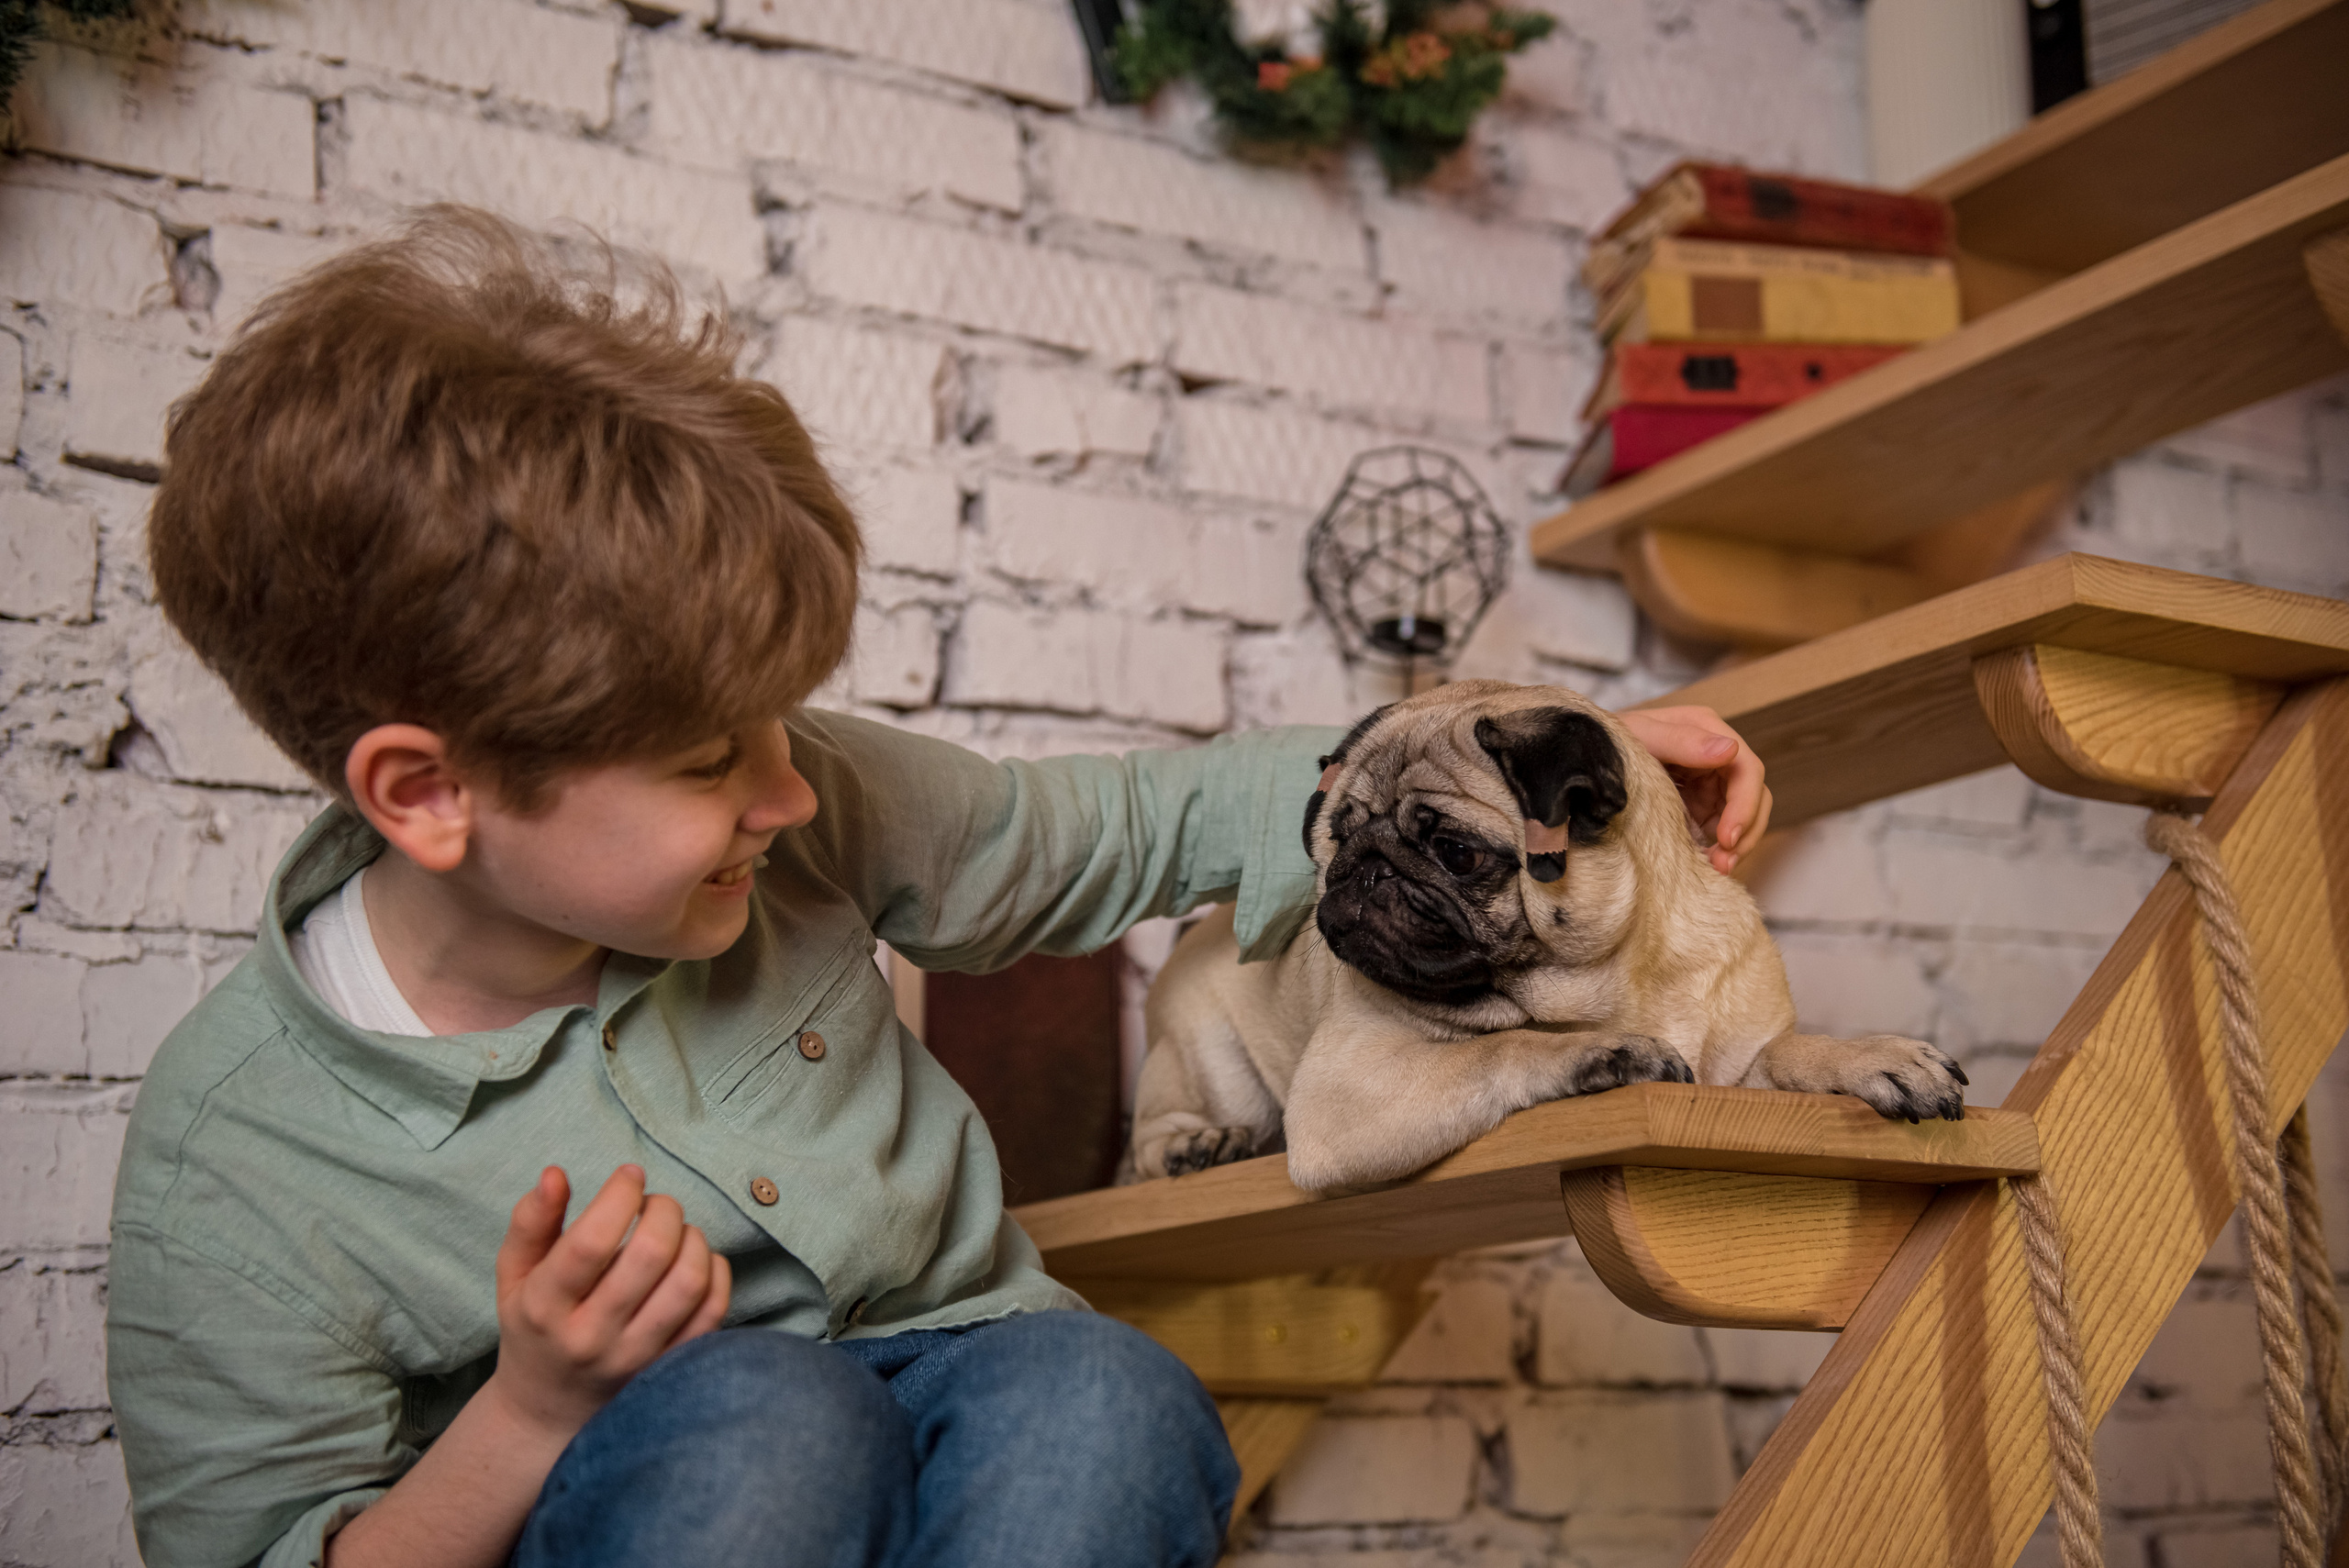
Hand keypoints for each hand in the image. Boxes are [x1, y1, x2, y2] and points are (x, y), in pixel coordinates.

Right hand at [483, 1165, 730, 1442]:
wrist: (548, 1410)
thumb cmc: (534, 1326)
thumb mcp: (515, 1274)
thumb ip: (531, 1222)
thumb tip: (556, 1174)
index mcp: (545, 1308)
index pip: (590, 1243)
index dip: (619, 1196)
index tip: (628, 1176)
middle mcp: (591, 1337)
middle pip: (650, 1256)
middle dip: (663, 1209)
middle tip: (654, 1203)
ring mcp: (635, 1358)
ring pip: (689, 1283)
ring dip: (693, 1238)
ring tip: (676, 1231)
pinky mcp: (669, 1368)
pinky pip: (713, 1312)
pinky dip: (716, 1272)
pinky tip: (696, 1261)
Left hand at [1616, 705, 1771, 873]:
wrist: (1581, 757)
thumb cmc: (1608, 738)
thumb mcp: (1640, 735)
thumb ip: (1681, 740)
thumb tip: (1730, 750)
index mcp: (1707, 730)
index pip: (1747, 769)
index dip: (1745, 805)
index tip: (1728, 837)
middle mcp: (1715, 756)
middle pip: (1754, 796)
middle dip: (1745, 831)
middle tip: (1724, 863)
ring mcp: (1709, 782)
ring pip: (1743, 817)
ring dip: (1736, 846)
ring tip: (1716, 870)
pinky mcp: (1698, 806)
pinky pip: (1720, 830)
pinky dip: (1718, 850)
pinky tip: (1705, 865)